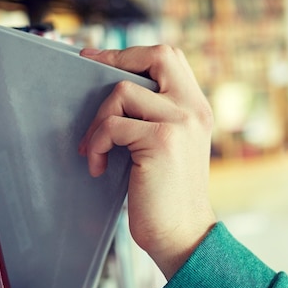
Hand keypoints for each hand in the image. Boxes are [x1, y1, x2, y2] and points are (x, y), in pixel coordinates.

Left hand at [78, 45, 216, 278]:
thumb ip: (160, 115)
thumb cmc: (168, 194)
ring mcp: (180, 122)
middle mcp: (194, 109)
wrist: (182, 233)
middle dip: (117, 58)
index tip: (103, 59)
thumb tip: (117, 91)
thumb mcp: (175, 145)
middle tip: (88, 68)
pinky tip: (98, 165)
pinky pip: (113, 125)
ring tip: (94, 148)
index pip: (171, 58)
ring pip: (123, 92)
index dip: (136, 54)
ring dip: (98, 120)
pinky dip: (96, 144)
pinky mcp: (161, 140)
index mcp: (198, 108)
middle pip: (158, 56)